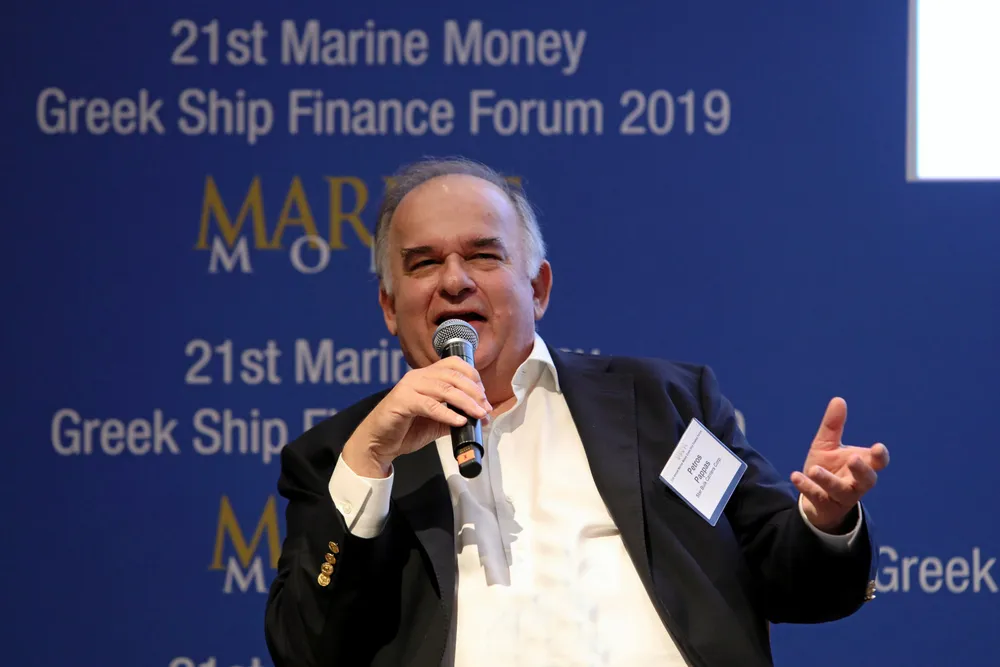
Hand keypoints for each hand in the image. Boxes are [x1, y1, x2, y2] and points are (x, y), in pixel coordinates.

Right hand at [342, 357, 492, 477]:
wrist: (378, 443)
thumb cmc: (405, 429)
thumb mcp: (437, 421)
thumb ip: (455, 415)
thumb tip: (480, 417)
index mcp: (426, 375)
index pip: (455, 365)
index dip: (474, 378)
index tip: (485, 397)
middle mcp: (418, 376)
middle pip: (453, 376)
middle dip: (474, 392)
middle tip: (486, 408)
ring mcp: (409, 387)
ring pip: (444, 389)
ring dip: (466, 402)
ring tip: (479, 415)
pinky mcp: (402, 401)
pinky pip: (429, 405)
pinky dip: (447, 413)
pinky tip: (459, 421)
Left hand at [791, 397, 889, 532]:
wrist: (815, 499)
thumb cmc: (828, 468)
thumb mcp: (827, 445)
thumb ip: (833, 426)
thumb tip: (838, 399)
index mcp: (862, 466)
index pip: (878, 463)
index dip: (880, 457)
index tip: (877, 448)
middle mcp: (856, 483)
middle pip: (867, 480)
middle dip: (862, 470)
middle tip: (853, 458)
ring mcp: (841, 496)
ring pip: (840, 491)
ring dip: (828, 480)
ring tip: (814, 469)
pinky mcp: (825, 505)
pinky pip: (817, 497)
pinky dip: (806, 487)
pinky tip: (795, 476)